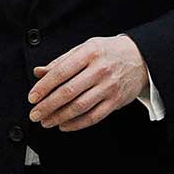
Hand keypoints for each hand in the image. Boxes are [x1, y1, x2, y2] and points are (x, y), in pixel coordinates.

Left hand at [27, 35, 148, 131]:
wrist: (141, 58)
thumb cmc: (108, 52)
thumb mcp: (84, 48)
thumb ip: (61, 61)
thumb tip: (39, 72)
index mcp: (88, 53)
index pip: (60, 72)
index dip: (44, 86)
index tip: (32, 97)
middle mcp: (99, 70)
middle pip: (68, 92)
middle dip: (48, 106)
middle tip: (35, 114)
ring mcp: (109, 87)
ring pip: (80, 106)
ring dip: (60, 117)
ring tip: (47, 121)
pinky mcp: (116, 101)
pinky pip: (94, 116)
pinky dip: (77, 124)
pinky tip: (65, 125)